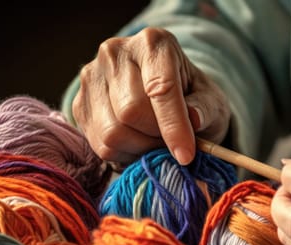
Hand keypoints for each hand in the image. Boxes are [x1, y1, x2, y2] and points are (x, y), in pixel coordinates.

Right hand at [72, 27, 229, 165]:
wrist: (162, 95)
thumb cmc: (191, 97)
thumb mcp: (210, 101)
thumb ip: (205, 109)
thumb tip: (194, 119)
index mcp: (153, 43)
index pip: (159, 88)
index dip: (174, 126)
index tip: (186, 155)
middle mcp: (115, 53)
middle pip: (131, 112)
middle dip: (156, 138)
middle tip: (172, 144)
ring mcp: (91, 77)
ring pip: (112, 132)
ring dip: (139, 149)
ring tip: (155, 144)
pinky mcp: (79, 104)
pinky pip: (100, 145)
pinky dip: (124, 154)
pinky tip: (138, 144)